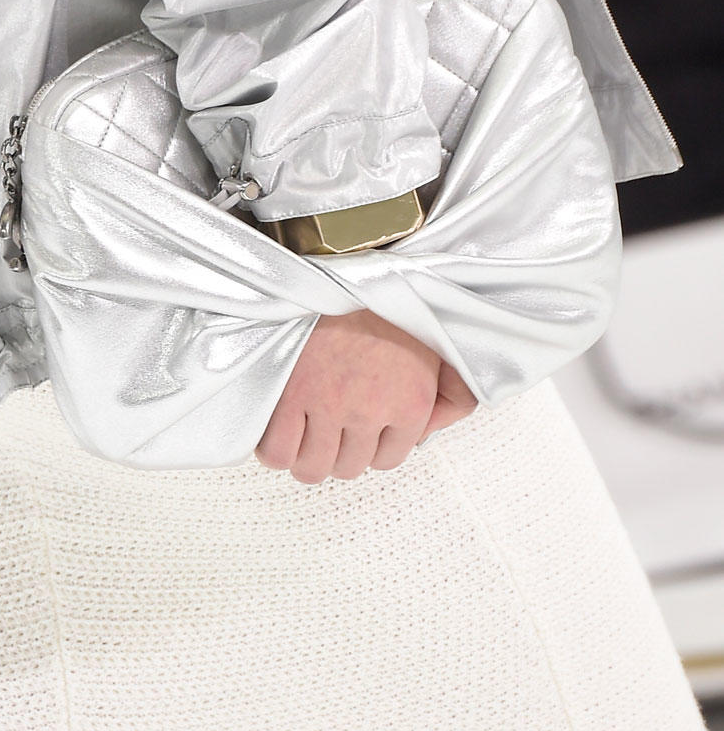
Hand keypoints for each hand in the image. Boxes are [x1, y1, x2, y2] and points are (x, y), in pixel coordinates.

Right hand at [254, 308, 477, 483]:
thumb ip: (455, 396)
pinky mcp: (287, 395)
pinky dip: (274, 449)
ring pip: (311, 467)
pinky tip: (279, 429)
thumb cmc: (388, 298)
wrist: (342, 262)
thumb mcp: (442, 346)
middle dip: (338, 452)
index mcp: (410, 405)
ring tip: (302, 433)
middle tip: (328, 428)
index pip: (388, 459)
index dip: (370, 445)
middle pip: (348, 467)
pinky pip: (276, 452)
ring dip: (306, 456)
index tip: (357, 429)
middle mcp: (370, 412)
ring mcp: (326, 406)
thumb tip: (435, 431)